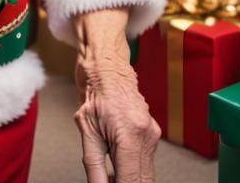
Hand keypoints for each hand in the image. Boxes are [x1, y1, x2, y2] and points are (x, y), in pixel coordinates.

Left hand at [72, 9, 159, 182]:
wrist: (107, 67)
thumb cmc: (94, 92)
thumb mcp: (86, 130)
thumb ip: (94, 166)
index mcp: (130, 135)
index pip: (132, 181)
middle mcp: (147, 135)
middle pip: (143, 180)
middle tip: (106, 180)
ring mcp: (153, 134)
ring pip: (145, 174)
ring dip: (128, 179)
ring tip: (108, 174)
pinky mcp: (153, 133)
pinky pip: (145, 161)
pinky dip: (132, 169)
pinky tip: (116, 165)